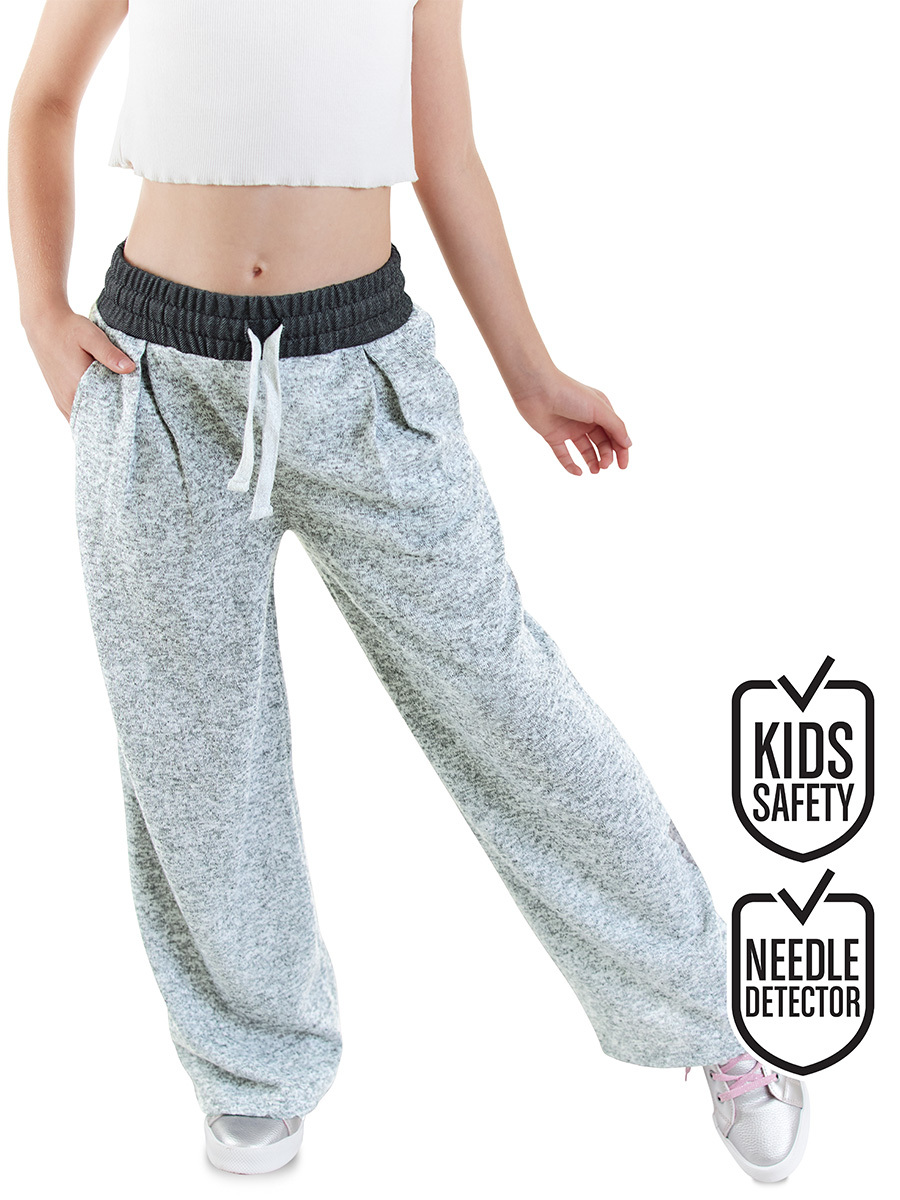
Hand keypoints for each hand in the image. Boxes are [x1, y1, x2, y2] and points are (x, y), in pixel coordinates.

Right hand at [23, 304, 135, 422]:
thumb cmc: (68, 328)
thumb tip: (130, 368)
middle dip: (111, 420)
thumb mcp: (92, 336)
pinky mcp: (59, 396)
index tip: (133, 416)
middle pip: (94, 420)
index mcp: (77, 386)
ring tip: (117, 415)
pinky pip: (75, 414)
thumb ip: (110, 354)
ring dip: (99, 418)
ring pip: (83, 419)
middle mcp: (67, 398)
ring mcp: (61, 400)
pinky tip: (100, 409)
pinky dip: (88, 414)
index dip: (118, 417)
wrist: (44, 323)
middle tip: (130, 417)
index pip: (102, 414)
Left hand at [512, 367, 631, 474]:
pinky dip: (570, 465)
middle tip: (604, 465)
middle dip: (606, 456)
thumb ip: (615, 427)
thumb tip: (628, 444)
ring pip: (585, 449)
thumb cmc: (570, 394)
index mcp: (600, 410)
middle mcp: (586, 419)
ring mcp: (569, 428)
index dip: (621, 450)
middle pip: (602, 442)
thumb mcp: (599, 409)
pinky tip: (578, 472)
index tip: (622, 466)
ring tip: (595, 470)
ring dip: (592, 461)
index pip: (615, 433)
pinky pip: (563, 454)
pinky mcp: (553, 435)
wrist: (537, 389)